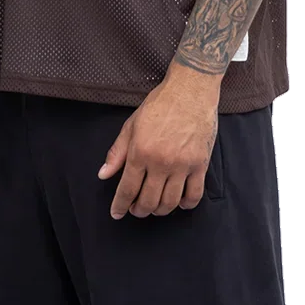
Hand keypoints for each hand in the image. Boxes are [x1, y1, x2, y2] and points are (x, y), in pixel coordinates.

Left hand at [98, 63, 219, 217]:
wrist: (190, 90)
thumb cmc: (160, 105)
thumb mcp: (131, 126)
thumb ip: (117, 153)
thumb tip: (103, 175)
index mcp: (140, 152)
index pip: (127, 189)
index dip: (120, 206)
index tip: (117, 213)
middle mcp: (161, 162)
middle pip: (148, 200)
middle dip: (139, 210)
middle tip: (136, 210)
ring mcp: (182, 165)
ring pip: (170, 202)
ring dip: (160, 211)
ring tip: (155, 207)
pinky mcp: (200, 164)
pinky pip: (194, 194)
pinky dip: (186, 204)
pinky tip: (179, 203)